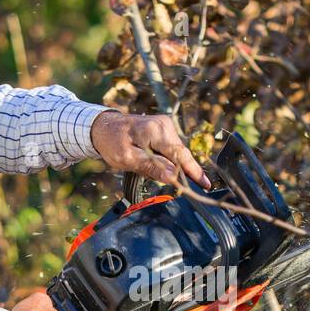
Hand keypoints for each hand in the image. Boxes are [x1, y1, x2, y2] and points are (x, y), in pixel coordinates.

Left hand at [89, 110, 210, 190]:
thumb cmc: (112, 142)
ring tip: (142, 165)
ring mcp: (166, 126)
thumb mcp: (127, 158)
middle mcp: (165, 125)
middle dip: (175, 171)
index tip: (205, 184)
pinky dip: (164, 160)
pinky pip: (170, 150)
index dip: (193, 171)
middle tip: (155, 176)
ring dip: (166, 166)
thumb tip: (172, 176)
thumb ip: (150, 166)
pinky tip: (148, 161)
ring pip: (175, 154)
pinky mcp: (164, 130)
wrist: (104, 127)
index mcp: (155, 131)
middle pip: (180, 155)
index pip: (180, 155)